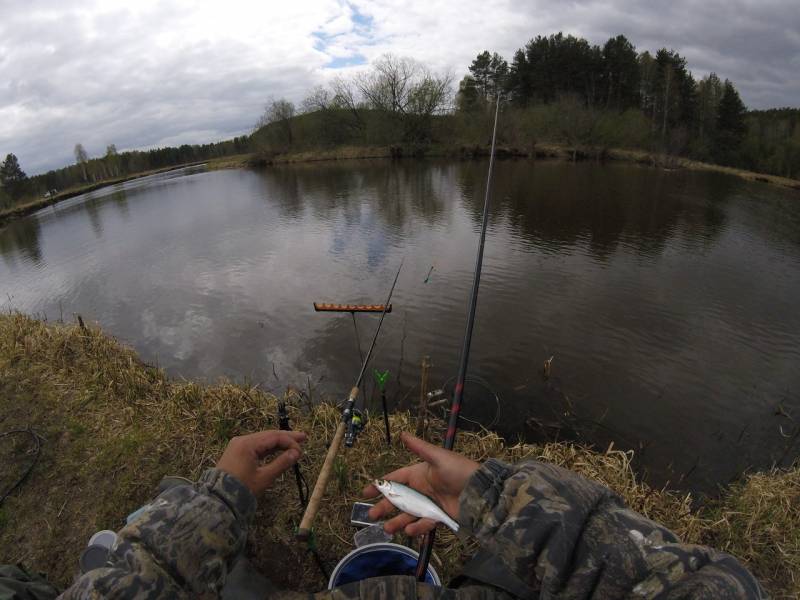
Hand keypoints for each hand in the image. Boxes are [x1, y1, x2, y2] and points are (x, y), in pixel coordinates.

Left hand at [216, 430, 305, 494]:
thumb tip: (296, 453)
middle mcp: (242, 440)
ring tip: (294, 442)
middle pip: (269, 435)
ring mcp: (238, 445)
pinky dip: (268, 447)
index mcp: (247, 444)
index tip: (301, 451)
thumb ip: (281, 463)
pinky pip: (256, 446)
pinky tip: (279, 448)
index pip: (274, 437)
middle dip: (286, 437)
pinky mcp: (237, 452)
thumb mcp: (264, 477)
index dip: (289, 442)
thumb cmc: (242, 488)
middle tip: (304, 437)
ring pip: (263, 440)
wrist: (218, 499)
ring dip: (278, 442)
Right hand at [362, 432, 478, 535]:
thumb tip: (402, 433)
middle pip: (398, 500)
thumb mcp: (438, 457)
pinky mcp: (439, 517)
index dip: (379, 486)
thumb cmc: (459, 470)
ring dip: (397, 521)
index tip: (365, 493)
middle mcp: (421, 489)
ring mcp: (429, 504)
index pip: (394, 480)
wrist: (480, 490)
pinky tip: (409, 531)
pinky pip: (424, 524)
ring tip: (387, 529)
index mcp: (418, 474)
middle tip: (371, 515)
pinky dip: (416, 529)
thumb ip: (419, 448)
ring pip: (408, 515)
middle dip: (384, 507)